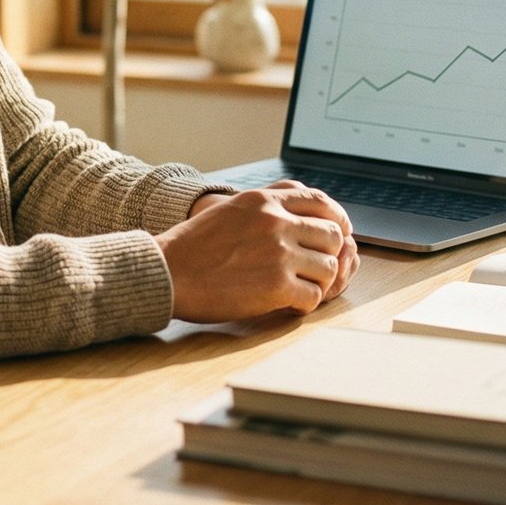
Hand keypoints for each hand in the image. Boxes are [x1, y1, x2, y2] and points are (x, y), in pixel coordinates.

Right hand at [159, 181, 359, 321]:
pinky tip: (289, 303)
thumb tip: (298, 213)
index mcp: (264, 200)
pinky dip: (305, 303)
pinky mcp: (276, 286)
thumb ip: (265, 207)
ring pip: (328, 267)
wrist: (169, 272)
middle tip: (316, 267)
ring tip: (300, 287)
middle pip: (331, 235)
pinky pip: (313, 296)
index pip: (320, 202)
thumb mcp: (231, 209)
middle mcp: (275, 222)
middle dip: (328, 254)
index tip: (336, 234)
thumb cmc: (194, 246)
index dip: (336, 219)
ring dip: (318, 281)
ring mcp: (278, 253)